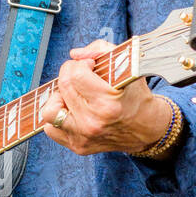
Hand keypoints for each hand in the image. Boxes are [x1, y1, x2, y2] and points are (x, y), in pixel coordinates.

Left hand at [39, 39, 171, 155]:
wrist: (147, 128)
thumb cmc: (136, 97)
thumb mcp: (127, 66)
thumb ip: (100, 50)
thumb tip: (75, 54)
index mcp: (107, 104)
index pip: (75, 75)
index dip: (80, 64)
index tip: (89, 65)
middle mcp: (92, 123)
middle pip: (62, 88)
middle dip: (69, 74)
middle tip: (80, 75)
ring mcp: (83, 137)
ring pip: (49, 111)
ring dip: (58, 98)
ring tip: (72, 94)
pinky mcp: (78, 146)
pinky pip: (51, 128)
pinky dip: (58, 116)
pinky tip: (72, 109)